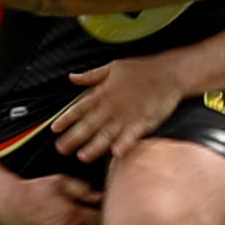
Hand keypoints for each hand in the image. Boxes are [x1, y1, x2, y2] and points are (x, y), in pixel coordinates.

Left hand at [51, 58, 183, 162]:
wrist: (170, 73)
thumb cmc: (142, 69)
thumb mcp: (113, 67)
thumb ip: (92, 76)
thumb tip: (72, 78)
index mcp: (103, 93)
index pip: (80, 108)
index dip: (66, 119)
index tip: (54, 129)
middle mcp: (112, 106)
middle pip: (89, 124)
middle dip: (74, 138)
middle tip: (61, 149)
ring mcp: (128, 115)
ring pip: (107, 133)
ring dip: (94, 146)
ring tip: (83, 156)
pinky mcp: (144, 121)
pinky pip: (132, 135)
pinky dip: (124, 144)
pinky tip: (116, 154)